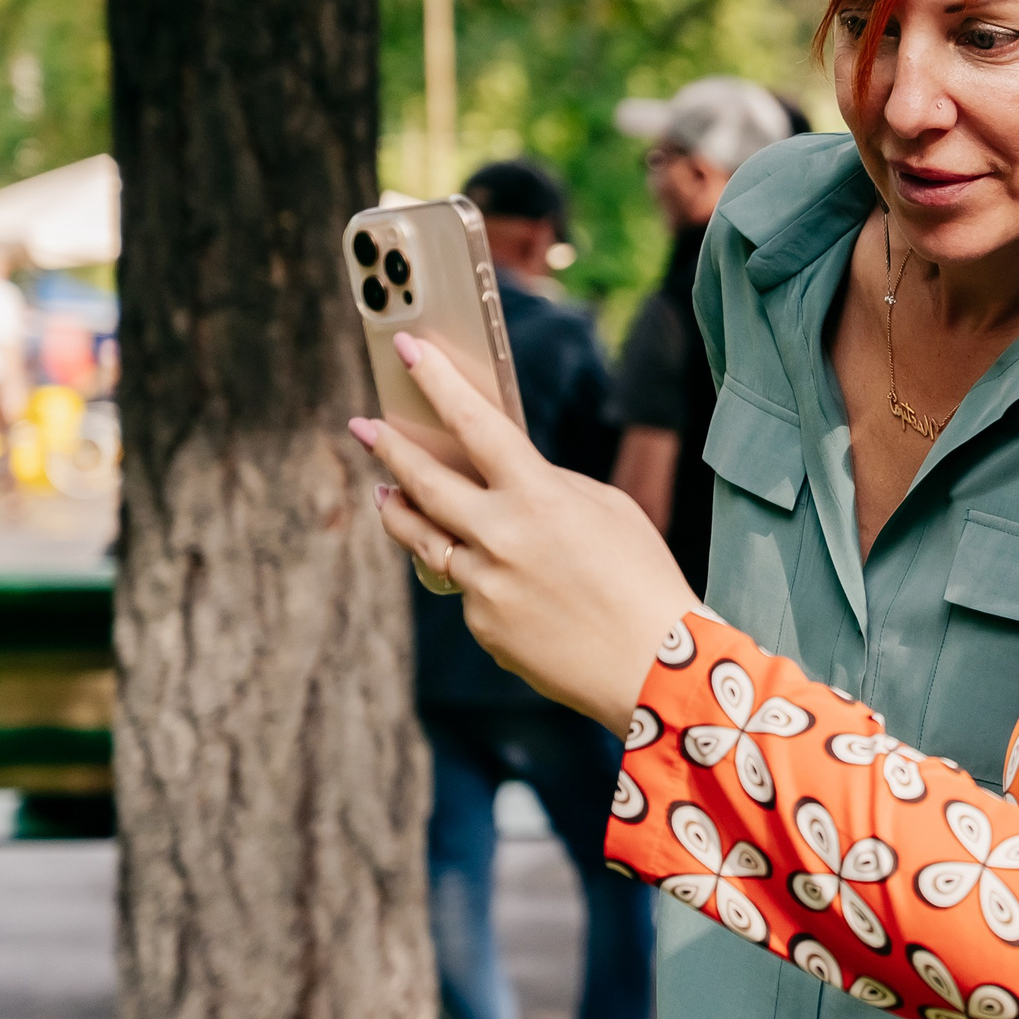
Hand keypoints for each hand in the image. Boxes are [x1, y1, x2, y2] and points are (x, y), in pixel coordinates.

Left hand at [350, 330, 697, 733]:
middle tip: (363, 428)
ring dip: (402, 513)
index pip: (474, 425)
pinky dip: (479, 577)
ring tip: (385, 493)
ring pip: (425, 541)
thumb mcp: (608, 510)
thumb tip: (507, 485)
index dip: (438, 383)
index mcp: (538, 497)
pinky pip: (467, 590)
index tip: (408, 352)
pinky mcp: (483, 627)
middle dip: (389, 449)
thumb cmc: (643, 579)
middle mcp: (499, 538)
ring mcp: (484, 586)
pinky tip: (512, 584)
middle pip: (423, 483)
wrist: (654, 666)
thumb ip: (551, 489)